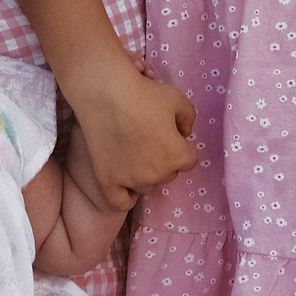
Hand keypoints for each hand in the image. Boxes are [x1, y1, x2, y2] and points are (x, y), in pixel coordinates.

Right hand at [72, 62, 197, 195]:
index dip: (180, 146)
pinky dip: (125, 196)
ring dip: (144, 174)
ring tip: (132, 154)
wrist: (106, 94)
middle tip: (147, 140)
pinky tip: (124, 184)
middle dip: (163, 160)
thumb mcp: (178, 100)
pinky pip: (120, 201)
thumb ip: (189, 119)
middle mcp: (158, 173)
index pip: (189, 160)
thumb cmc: (144, 94)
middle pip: (168, 174)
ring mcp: (132, 180)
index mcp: (178, 156)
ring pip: (146, 186)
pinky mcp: (108, 181)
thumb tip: (185, 133)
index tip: (168, 135)